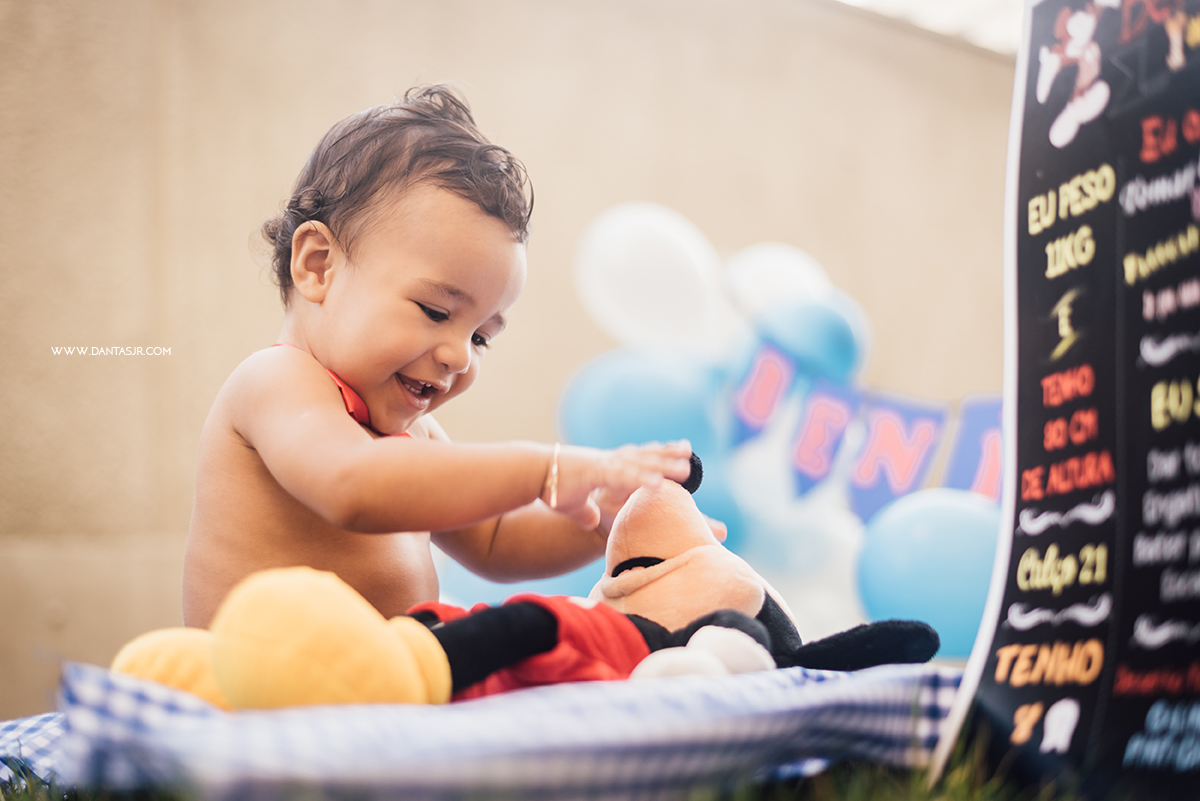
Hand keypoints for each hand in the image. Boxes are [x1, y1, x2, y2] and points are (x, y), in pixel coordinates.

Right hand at [541, 441, 691, 530]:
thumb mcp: (572, 504)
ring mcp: (604, 465)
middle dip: (668, 455)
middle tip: (689, 451)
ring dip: (663, 466)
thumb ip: (583, 512)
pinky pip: (623, 477)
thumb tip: (589, 521)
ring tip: (685, 469)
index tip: (676, 452)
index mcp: (606, 466)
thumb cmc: (549, 487)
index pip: (636, 459)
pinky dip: (640, 480)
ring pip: (640, 464)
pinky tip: (656, 484)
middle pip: (644, 457)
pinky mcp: (595, 472)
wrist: (530, 474)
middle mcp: (609, 461)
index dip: (656, 455)